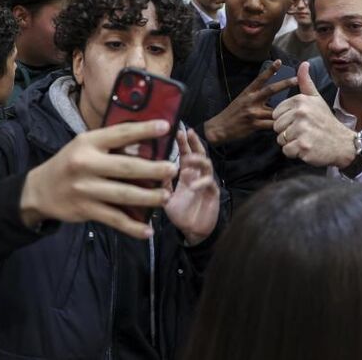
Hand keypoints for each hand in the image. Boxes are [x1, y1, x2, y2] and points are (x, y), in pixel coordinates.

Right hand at [20, 120, 178, 238]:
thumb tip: (147, 142)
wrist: (39, 190)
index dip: (144, 130)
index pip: (120, 133)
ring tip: (166, 196)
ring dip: (148, 198)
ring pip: (123, 195)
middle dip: (153, 169)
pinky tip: (148, 230)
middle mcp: (86, 164)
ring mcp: (85, 189)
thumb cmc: (71, 163)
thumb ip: (111, 144)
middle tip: (173, 170)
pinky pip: (114, 219)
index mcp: (88, 143)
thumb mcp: (85, 146)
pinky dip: (132, 227)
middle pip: (126, 167)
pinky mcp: (85, 210)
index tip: (166, 127)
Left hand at [164, 128, 219, 245]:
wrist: (192, 231)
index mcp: (186, 174)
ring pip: (206, 165)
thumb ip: (161, 183)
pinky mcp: (212, 193)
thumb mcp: (165, 197)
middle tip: (187, 133)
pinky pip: (210, 183)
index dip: (183, 142)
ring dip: (198, 160)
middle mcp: (197, 175)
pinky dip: (202, 182)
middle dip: (194, 142)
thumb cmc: (180, 213)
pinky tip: (194, 185)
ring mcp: (206, 183)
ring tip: (189, 159)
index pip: (186, 153)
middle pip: (199, 153)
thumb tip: (149, 169)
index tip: (177, 130)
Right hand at [203, 59, 297, 144]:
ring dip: (285, 110)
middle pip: (270, 90)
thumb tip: (272, 92)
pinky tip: (287, 125)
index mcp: (248, 92)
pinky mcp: (254, 124)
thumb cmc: (233, 113)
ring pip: (274, 110)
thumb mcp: (242, 100)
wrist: (219, 128)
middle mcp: (251, 100)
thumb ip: (256, 95)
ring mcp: (253, 112)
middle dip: (285, 84)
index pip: (260, 79)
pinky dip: (279, 124)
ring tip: (298, 109)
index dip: (270, 70)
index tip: (279, 61)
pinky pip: (270, 124)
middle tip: (297, 79)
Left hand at [272, 62, 356, 167]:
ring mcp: (302, 130)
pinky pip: (286, 151)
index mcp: (301, 101)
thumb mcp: (316, 99)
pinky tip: (307, 148)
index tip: (301, 121)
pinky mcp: (303, 146)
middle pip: (276, 127)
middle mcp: (301, 113)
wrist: (342, 143)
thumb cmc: (326, 121)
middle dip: (287, 132)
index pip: (276, 113)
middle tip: (304, 132)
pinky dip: (295, 153)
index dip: (286, 120)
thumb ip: (306, 82)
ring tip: (306, 139)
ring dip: (291, 143)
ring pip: (280, 139)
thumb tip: (303, 63)